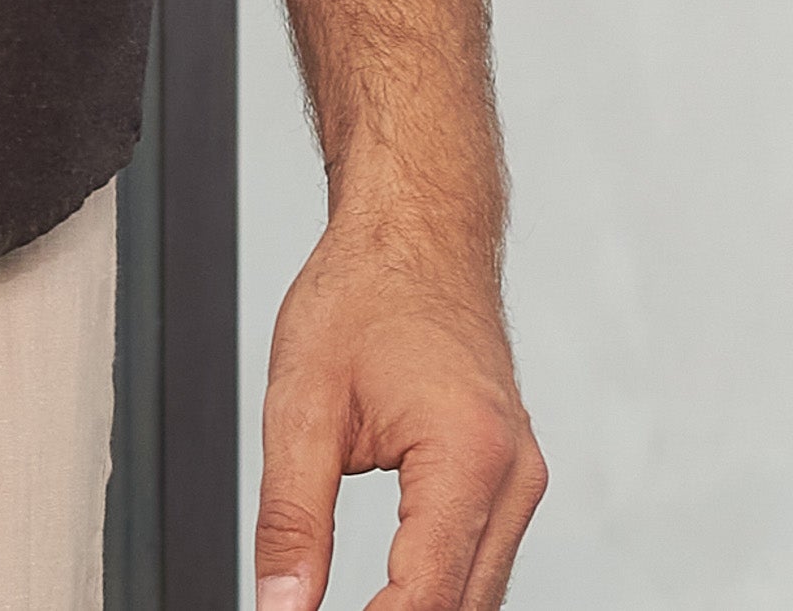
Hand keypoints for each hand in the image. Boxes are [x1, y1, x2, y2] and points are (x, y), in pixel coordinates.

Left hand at [254, 208, 545, 610]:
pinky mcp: (512, 478)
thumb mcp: (302, 404)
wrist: (417, 229)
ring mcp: (522, 479)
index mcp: (468, 455)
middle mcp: (514, 476)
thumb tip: (281, 608)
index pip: (427, 598)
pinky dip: (438, 589)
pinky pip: (482, 561)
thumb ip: (292, 519)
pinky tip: (386, 598)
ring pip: (479, 595)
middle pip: (464, 609)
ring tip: (346, 610)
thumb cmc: (364, 292)